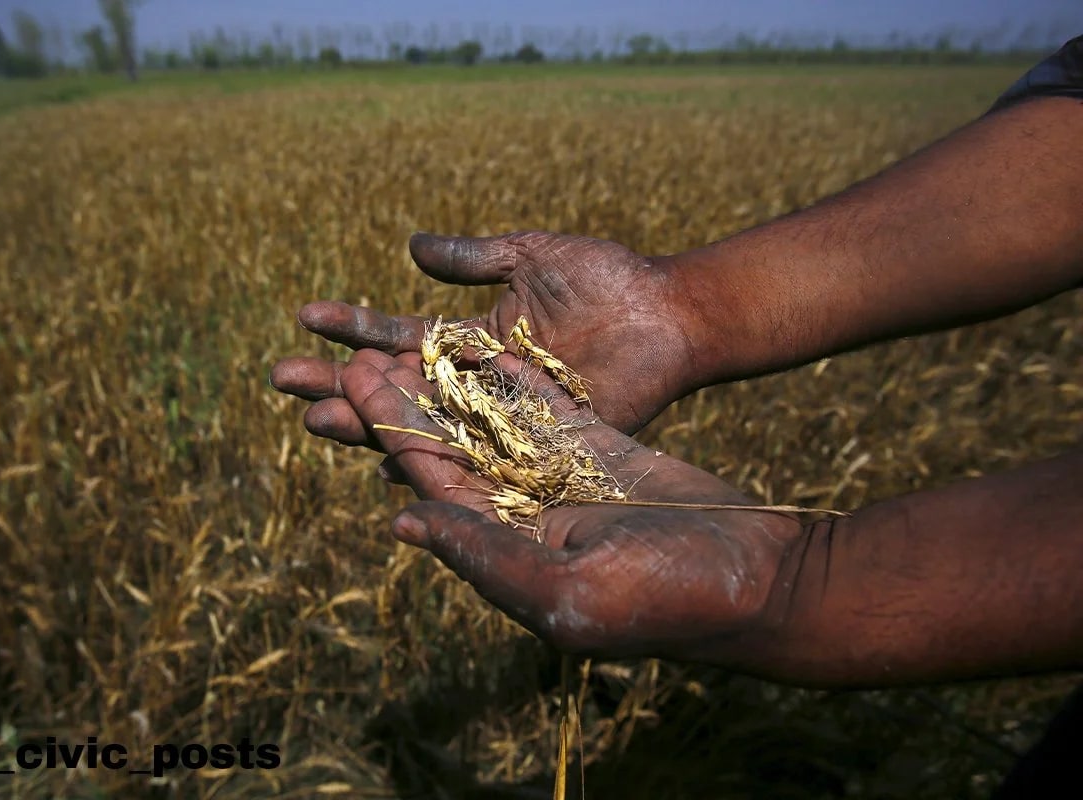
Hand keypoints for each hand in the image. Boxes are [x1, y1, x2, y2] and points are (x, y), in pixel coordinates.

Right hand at [270, 231, 698, 442]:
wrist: (667, 314)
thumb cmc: (606, 280)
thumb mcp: (532, 256)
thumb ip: (475, 257)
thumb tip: (410, 245)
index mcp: (473, 338)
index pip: (398, 336)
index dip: (353, 327)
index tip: (304, 316)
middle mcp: (476, 384)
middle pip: (394, 388)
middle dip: (338, 382)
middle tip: (281, 378)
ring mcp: (501, 418)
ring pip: (422, 425)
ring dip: (367, 422)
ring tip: (315, 418)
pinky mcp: (532, 445)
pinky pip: (473, 459)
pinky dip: (432, 464)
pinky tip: (386, 466)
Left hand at [336, 348, 799, 661]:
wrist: (759, 578)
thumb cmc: (669, 598)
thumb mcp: (568, 588)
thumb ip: (485, 554)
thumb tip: (401, 523)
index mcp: (508, 548)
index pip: (432, 482)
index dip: (389, 432)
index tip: (349, 384)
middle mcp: (525, 513)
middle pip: (449, 448)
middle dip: (404, 403)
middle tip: (356, 354)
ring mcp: (563, 479)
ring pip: (489, 423)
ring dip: (447, 386)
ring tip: (404, 340)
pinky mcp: (602, 451)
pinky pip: (545, 410)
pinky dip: (511, 378)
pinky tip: (477, 347)